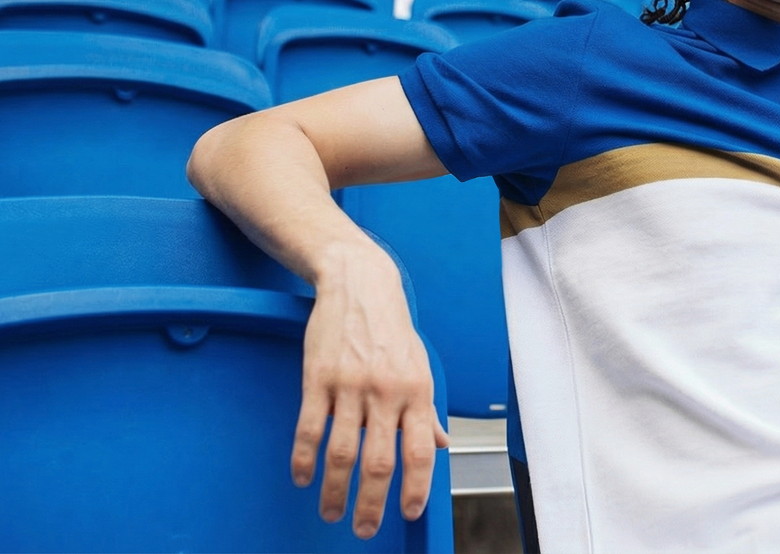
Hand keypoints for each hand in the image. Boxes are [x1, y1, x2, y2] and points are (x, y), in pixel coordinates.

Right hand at [292, 262, 449, 538]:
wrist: (359, 284)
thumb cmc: (392, 329)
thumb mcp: (421, 366)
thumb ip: (427, 410)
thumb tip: (442, 444)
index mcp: (417, 391)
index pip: (420, 451)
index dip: (415, 487)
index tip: (408, 513)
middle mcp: (386, 392)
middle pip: (379, 460)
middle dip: (371, 502)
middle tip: (363, 529)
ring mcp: (350, 385)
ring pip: (342, 451)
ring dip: (335, 489)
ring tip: (331, 512)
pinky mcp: (318, 377)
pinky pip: (310, 427)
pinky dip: (305, 458)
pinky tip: (303, 478)